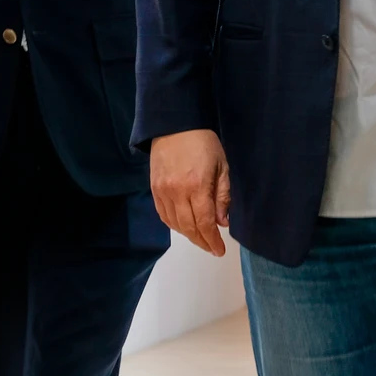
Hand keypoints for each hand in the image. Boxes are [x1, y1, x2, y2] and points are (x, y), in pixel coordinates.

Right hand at [150, 129, 229, 256]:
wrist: (174, 124)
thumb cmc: (203, 143)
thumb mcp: (222, 166)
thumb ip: (222, 196)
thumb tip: (222, 222)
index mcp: (197, 186)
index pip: (205, 222)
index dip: (212, 240)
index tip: (219, 250)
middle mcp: (177, 192)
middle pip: (189, 227)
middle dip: (202, 241)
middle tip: (212, 248)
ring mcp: (163, 191)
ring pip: (175, 224)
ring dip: (188, 235)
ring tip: (200, 238)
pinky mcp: (154, 189)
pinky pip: (163, 215)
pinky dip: (174, 225)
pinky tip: (183, 226)